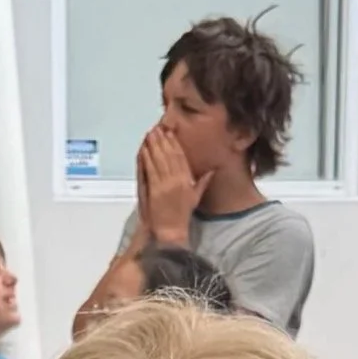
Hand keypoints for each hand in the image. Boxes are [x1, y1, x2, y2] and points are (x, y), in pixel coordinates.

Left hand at [137, 122, 201, 244]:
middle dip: (163, 139)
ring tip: (151, 133)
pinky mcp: (154, 189)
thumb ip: (203, 182)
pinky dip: (147, 157)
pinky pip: (150, 168)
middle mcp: (177, 180)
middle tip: (158, 127)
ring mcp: (165, 184)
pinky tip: (144, 148)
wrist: (170, 231)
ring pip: (159, 159)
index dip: (175, 143)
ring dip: (154, 144)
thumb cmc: (181, 216)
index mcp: (187, 181)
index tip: (170, 131)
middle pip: (169, 154)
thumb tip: (213, 170)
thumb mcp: (195, 198)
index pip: (181, 157)